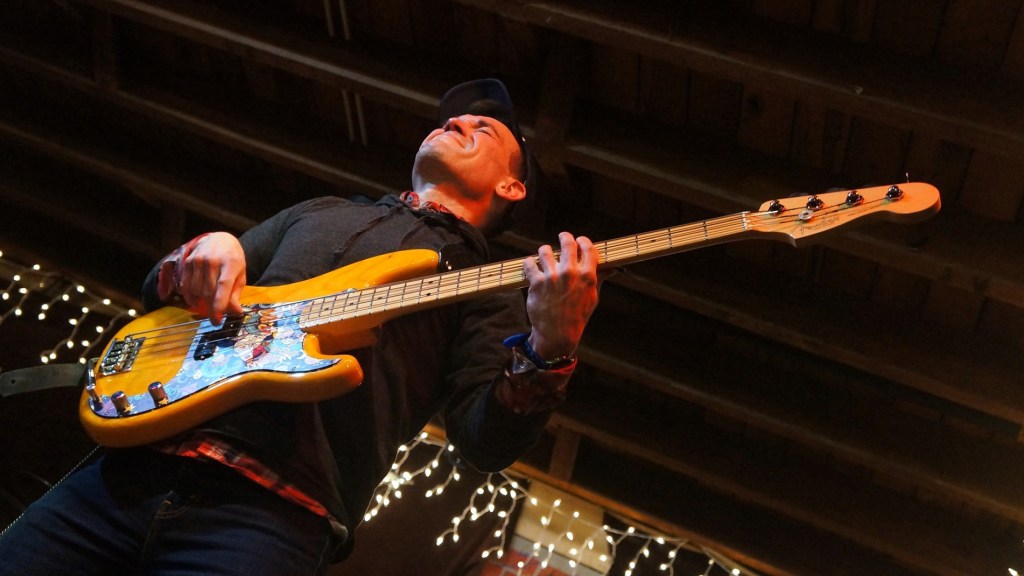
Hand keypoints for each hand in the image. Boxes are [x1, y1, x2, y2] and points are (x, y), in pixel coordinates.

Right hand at [174, 232, 245, 323]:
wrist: (220, 239)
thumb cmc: (233, 260)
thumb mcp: (240, 275)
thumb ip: (236, 293)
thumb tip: (236, 312)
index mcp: (230, 264)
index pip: (223, 286)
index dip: (219, 304)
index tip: (217, 319)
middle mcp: (213, 261)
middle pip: (208, 291)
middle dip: (211, 309)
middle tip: (215, 320)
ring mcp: (199, 260)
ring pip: (196, 290)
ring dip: (202, 302)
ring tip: (209, 304)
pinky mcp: (188, 262)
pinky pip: (186, 285)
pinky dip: (190, 297)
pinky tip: (196, 302)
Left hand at [523, 232, 599, 358]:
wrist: (558, 333)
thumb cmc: (577, 315)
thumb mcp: (593, 297)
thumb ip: (599, 278)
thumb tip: (613, 268)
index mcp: (588, 276)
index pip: (587, 248)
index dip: (583, 241)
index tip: (579, 240)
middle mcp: (570, 273)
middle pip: (567, 242)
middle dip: (565, 237)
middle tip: (562, 237)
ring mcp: (552, 277)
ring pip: (545, 250)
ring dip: (545, 251)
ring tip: (544, 255)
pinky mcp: (536, 282)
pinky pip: (529, 263)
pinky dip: (529, 264)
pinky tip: (531, 267)